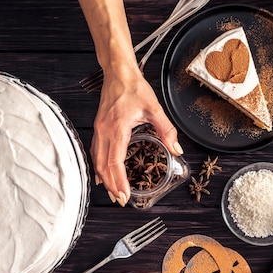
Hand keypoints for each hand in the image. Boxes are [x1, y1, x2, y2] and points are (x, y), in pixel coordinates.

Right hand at [91, 68, 180, 204]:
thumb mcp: (154, 108)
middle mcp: (104, 131)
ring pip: (97, 160)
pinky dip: (98, 166)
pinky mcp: (99, 127)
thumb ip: (166, 130)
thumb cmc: (133, 87)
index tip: (124, 194)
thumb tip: (176, 149)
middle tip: (120, 201)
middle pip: (103, 166)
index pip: (115, 162)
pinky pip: (95, 151)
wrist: (118, 72)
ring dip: (104, 179)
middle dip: (111, 186)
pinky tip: (102, 175)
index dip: (119, 181)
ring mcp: (99, 130)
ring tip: (112, 193)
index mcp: (117, 128)